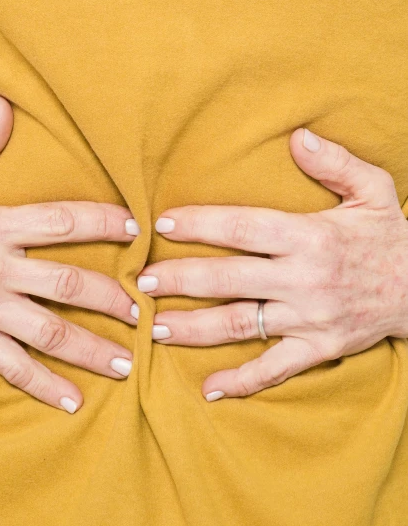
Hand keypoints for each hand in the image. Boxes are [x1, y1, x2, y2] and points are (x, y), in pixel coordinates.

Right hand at [0, 95, 140, 412]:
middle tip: (144, 310)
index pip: (60, 221)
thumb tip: (2, 103)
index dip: (102, 222)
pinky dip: (45, 387)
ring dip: (91, 349)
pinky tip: (75, 402)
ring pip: (49, 332)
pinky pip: (14, 369)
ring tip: (127, 362)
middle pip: (67, 284)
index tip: (137, 228)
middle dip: (111, 298)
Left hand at [137, 127, 407, 399]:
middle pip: (229, 279)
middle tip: (142, 281)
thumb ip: (335, 163)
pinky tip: (210, 388)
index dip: (200, 225)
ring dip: (195, 328)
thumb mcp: (373, 190)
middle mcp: (304, 278)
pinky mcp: (319, 349)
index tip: (163, 224)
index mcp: (310, 235)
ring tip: (156, 328)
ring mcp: (310, 318)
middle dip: (181, 279)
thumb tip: (296, 137)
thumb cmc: (390, 238)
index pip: (242, 228)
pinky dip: (242, 381)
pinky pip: (275, 369)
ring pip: (242, 324)